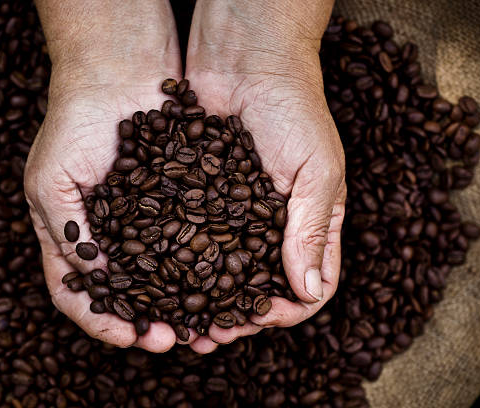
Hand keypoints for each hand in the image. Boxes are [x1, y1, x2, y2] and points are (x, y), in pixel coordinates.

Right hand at [25, 1, 186, 351]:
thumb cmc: (74, 120)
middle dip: (148, 321)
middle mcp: (108, 233)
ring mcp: (142, 218)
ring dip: (180, 303)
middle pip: (126, 293)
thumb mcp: (51, 178)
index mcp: (70, 234)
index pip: (78, 293)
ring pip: (162, 274)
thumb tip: (94, 278)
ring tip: (206, 323)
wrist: (120, 70)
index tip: (130, 337)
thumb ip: (66, 231)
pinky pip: (190, 240)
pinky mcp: (177, 200)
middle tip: (177, 339)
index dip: (101, 320)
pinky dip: (202, 265)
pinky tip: (222, 280)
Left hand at [185, 0, 345, 345]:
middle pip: (259, 288)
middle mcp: (272, 226)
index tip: (260, 315)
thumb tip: (307, 291)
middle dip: (239, 316)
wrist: (245, 60)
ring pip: (221, 273)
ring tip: (184, 324)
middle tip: (213, 336)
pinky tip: (162, 282)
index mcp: (310, 223)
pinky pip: (191, 242)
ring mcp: (233, 215)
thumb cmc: (294, 109)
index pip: (310, 285)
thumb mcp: (317, 169)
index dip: (287, 308)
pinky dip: (180, 268)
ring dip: (205, 302)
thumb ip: (311, 229)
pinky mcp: (199, 199)